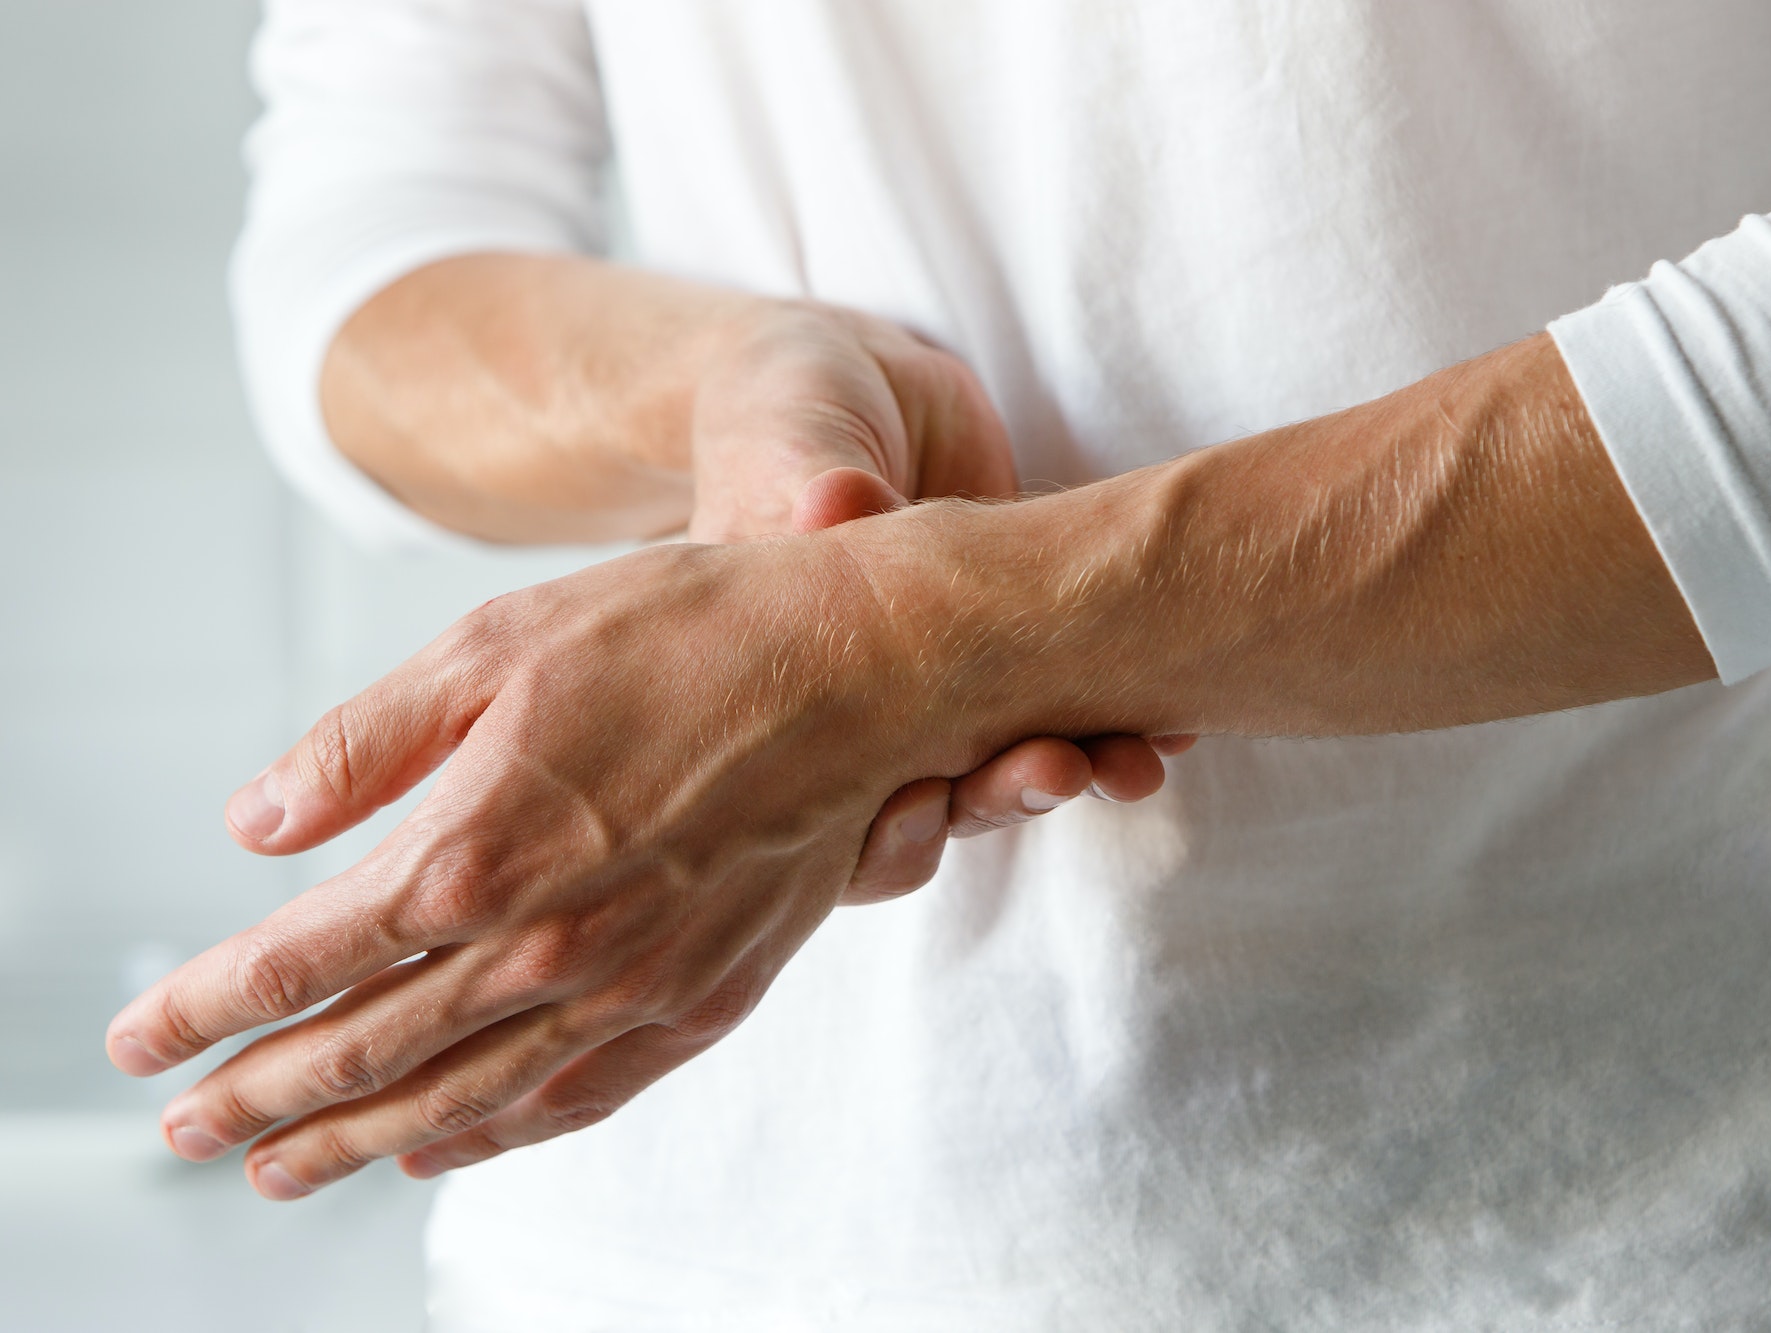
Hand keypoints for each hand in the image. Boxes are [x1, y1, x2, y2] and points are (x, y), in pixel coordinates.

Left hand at [109, 532, 1007, 1197]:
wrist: (860, 665)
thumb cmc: (683, 633)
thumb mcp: (494, 643)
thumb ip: (365, 743)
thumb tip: (256, 826)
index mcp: (475, 849)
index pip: (300, 962)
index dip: (204, 1008)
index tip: (139, 1040)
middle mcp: (544, 944)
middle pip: (364, 1051)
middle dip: (255, 1100)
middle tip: (183, 1134)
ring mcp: (629, 985)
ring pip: (460, 1096)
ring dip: (352, 1142)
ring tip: (280, 1172)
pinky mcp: (701, 998)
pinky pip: (575, 1097)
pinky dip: (494, 1135)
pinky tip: (444, 1150)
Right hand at [684, 301, 1190, 900]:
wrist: (857, 385)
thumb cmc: (788, 412)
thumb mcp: (788, 442)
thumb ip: (810, 483)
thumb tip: (830, 502)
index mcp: (790, 695)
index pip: (833, 808)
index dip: (884, 827)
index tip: (928, 803)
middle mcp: (872, 717)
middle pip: (938, 803)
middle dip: (1002, 796)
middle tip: (1064, 769)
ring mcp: (952, 690)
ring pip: (1011, 766)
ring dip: (1081, 770)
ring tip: (1140, 762)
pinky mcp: (1020, 648)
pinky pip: (1074, 706)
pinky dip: (1126, 717)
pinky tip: (1178, 727)